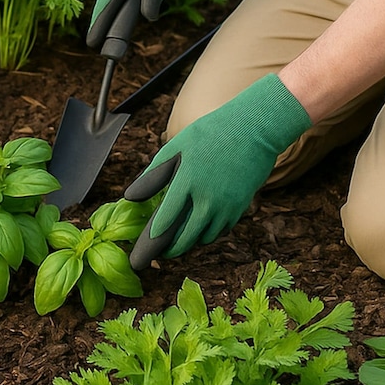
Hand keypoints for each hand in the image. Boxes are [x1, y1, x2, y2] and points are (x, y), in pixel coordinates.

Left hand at [125, 74, 311, 266]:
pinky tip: (198, 226)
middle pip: (185, 239)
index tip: (140, 256)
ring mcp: (227, 206)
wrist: (255, 128)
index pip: (164, 222)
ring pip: (204, 238)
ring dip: (188, 242)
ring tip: (174, 240)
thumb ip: (152, 175)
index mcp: (187, 182)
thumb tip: (129, 197)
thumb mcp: (175, 147)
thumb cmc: (210, 134)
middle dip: (169, 251)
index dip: (151, 242)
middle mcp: (208, 200)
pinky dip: (207, 233)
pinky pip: (220, 230)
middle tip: (157, 255)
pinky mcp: (240, 208)